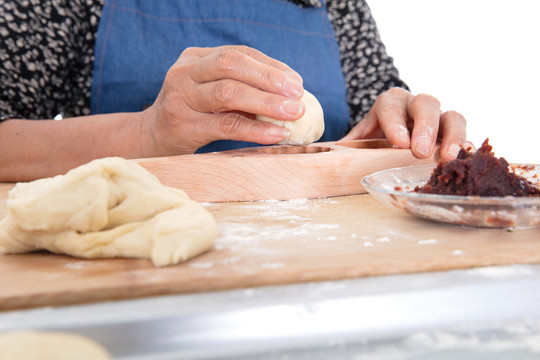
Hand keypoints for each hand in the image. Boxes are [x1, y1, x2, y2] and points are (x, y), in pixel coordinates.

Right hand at [139, 45, 304, 155]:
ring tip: (293, 113)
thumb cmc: (191, 115)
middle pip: (232, 66)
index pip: (238, 54)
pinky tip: (276, 134)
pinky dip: (255, 130)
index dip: (270, 66)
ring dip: (266, 103)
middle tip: (298, 94)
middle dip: (270, 79)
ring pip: (229, 93)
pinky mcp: (183, 126)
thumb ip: (240, 88)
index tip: (296, 81)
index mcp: (195, 59)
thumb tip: (289, 95)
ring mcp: (181, 99)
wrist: (150, 138)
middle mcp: (185, 73)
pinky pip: (225, 126)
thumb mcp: (209, 93)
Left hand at [341, 87, 466, 160]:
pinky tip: (465, 160)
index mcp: (389, 104)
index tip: (398, 143)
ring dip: (452, 135)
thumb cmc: (375, 142)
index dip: (394, 122)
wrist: (397, 143)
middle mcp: (416, 105)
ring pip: (453, 116)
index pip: (391, 106)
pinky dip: (467, 146)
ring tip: (449, 157)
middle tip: (420, 151)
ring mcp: (439, 118)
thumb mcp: (359, 141)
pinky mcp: (454, 134)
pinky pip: (466, 135)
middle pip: (426, 104)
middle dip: (424, 126)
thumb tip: (310, 154)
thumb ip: (344, 145)